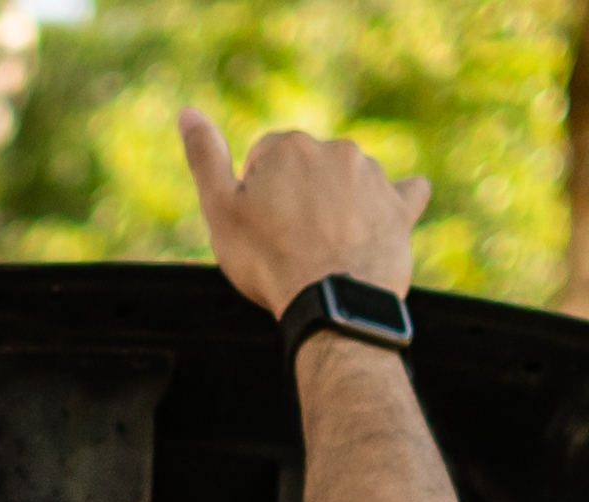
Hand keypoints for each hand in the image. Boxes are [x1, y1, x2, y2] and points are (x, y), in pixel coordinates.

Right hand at [180, 110, 427, 316]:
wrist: (332, 299)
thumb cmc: (268, 258)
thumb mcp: (219, 211)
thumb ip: (204, 158)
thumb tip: (188, 112)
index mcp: (290, 146)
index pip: (262, 158)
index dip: (253, 194)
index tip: (254, 225)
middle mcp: (337, 149)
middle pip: (306, 167)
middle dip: (295, 195)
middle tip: (285, 240)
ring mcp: (374, 175)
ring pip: (347, 180)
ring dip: (335, 203)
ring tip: (322, 247)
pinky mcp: (401, 204)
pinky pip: (403, 192)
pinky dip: (390, 204)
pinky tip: (378, 223)